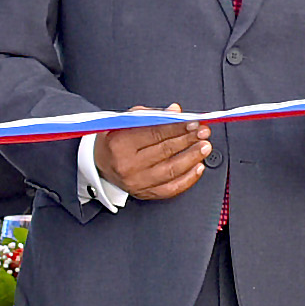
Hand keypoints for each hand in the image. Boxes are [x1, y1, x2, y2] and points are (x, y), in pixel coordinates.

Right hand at [93, 107, 211, 201]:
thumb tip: (175, 112)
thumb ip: (152, 115)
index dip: (178, 127)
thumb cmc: (114, 140)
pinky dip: (188, 179)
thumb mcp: (126, 121)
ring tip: (204, 147)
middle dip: (189, 140)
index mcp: (119, 143)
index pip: (155, 133)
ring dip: (192, 157)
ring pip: (171, 170)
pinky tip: (198, 167)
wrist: (100, 163)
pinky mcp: (144, 193)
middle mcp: (127, 165)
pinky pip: (170, 189)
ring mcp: (136, 182)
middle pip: (165, 151)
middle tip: (204, 133)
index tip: (194, 122)